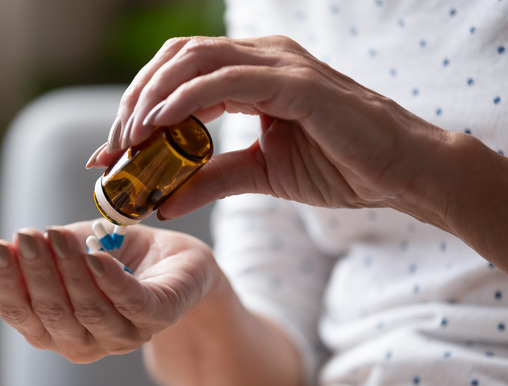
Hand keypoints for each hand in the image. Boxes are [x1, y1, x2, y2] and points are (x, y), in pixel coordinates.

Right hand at [0, 221, 217, 362]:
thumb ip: (25, 276)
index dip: (7, 284)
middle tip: (27, 236)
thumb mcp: (61, 260)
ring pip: (89, 310)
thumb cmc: (112, 258)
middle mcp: (88, 341)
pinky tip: (95, 257)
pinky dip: (111, 282)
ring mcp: (125, 333)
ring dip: (69, 272)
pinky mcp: (159, 315)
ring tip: (56, 236)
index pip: (23, 315)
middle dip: (37, 273)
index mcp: (58, 331)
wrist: (172, 259)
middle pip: (53, 314)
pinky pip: (132, 304)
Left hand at [87, 36, 455, 220]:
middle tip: (110, 148)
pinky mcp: (295, 83)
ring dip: (150, 99)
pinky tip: (157, 126)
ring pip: (192, 62)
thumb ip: (210, 180)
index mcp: (251, 73)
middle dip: (134, 102)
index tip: (110, 152)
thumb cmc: (338, 167)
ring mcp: (278, 64)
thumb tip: (162, 202)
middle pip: (174, 61)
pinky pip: (224, 81)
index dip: (137, 108)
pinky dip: (184, 100)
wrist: (400, 174)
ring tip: (126, 140)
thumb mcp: (258, 175)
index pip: (177, 76)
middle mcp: (261, 57)